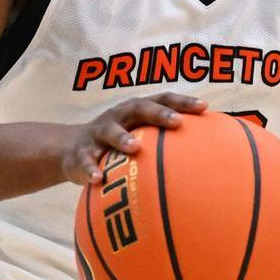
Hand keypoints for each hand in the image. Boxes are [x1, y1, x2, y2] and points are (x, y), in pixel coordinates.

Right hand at [56, 94, 205, 184]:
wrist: (72, 151)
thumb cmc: (119, 146)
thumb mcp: (140, 137)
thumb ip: (166, 142)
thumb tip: (207, 158)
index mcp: (136, 111)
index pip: (162, 100)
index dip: (182, 102)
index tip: (204, 107)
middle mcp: (118, 117)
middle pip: (139, 108)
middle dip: (158, 113)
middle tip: (177, 122)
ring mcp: (98, 133)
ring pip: (110, 131)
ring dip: (122, 138)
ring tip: (135, 148)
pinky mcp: (81, 152)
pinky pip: (86, 160)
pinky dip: (91, 169)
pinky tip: (98, 179)